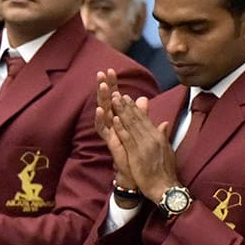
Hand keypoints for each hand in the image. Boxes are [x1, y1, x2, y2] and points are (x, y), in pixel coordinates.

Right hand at [95, 69, 135, 188]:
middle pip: (107, 102)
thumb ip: (141, 114)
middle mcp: (113, 124)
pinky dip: (101, 120)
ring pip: (103, 113)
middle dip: (104, 87)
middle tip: (101, 72)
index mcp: (121, 120)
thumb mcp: (142, 129)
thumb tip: (143, 98)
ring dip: (102, 99)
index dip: (113, 85)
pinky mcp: (110, 143)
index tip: (111, 70)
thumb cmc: (138, 154)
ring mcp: (111, 133)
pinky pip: (103, 130)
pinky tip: (100, 109)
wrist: (137, 175)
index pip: (116, 98)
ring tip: (102, 86)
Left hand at [108, 92, 176, 199]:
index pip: (145, 119)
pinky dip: (121, 128)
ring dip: (122, 111)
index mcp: (158, 136)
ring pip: (131, 125)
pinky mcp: (137, 154)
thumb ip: (163, 135)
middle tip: (118, 93)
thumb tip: (163, 123)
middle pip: (137, 118)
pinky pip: (128, 139)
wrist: (165, 187)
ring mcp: (144, 145)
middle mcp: (152, 138)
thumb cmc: (165, 171)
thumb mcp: (166, 150)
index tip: (127, 97)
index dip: (135, 107)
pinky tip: (115, 119)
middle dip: (127, 105)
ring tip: (115, 100)